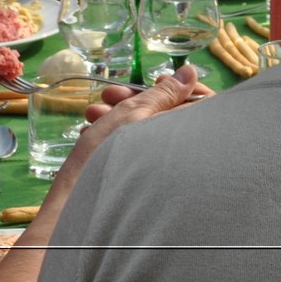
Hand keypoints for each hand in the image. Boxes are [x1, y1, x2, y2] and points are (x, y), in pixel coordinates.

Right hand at [48, 67, 211, 190]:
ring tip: (91, 114)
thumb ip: (164, 94)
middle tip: (109, 95)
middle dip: (137, 99)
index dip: (181, 88)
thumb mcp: (132, 116)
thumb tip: (191, 72)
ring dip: (118, 114)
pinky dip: (113, 136)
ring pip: (144, 129)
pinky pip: (132, 148)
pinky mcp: (136, 178)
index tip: (156, 81)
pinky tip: (89, 132)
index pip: (204, 104)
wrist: (76, 209)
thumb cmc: (104, 161)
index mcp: (186, 137)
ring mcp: (157, 168)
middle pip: (168, 114)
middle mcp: (178, 154)